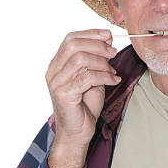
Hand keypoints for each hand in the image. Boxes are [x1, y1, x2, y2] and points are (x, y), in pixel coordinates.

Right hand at [45, 29, 119, 167]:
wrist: (77, 133)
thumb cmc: (84, 106)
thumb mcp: (92, 77)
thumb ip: (96, 60)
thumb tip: (107, 40)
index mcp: (57, 64)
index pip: (70, 39)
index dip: (90, 34)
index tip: (108, 34)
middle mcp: (53, 71)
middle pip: (74, 45)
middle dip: (97, 45)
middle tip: (112, 52)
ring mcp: (57, 83)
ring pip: (80, 60)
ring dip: (102, 62)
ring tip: (112, 70)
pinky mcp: (64, 94)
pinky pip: (87, 78)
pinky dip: (104, 77)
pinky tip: (113, 80)